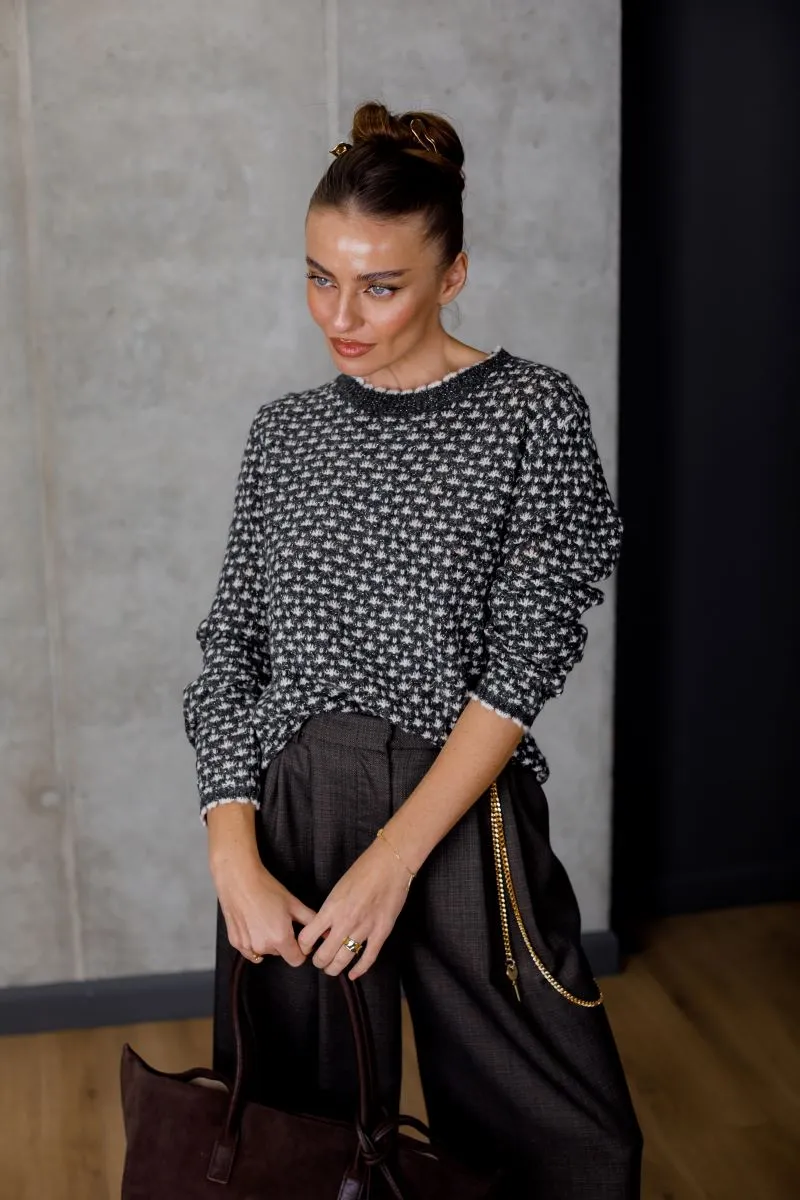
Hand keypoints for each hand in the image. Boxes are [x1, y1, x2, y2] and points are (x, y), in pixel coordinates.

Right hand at [212, 857, 317, 967]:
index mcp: (280, 938)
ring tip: (265, 920)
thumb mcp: (294, 903)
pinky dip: (254, 941)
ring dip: (268, 941)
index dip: (301, 949)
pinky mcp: (235, 943)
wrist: (239, 879)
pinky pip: (250, 950)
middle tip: (280, 921)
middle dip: (284, 942)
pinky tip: (253, 924)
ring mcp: (247, 946)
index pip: (297, 960)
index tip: (298, 936)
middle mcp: (263, 947)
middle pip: (281, 954)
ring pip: (265, 952)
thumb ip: (312, 920)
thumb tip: (328, 932)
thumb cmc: (266, 888)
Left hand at [296, 836, 413, 979]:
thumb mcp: (337, 889)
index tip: (306, 947)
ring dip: (335, 968)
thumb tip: (325, 927)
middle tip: (320, 961)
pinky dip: (359, 970)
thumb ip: (330, 910)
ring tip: (332, 968)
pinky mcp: (381, 932)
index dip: (304, 946)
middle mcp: (345, 922)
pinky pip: (368, 958)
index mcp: (331, 908)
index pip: (308, 938)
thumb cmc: (363, 871)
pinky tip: (353, 974)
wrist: (389, 864)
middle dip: (319, 962)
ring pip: (344, 960)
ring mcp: (364, 929)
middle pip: (324, 955)